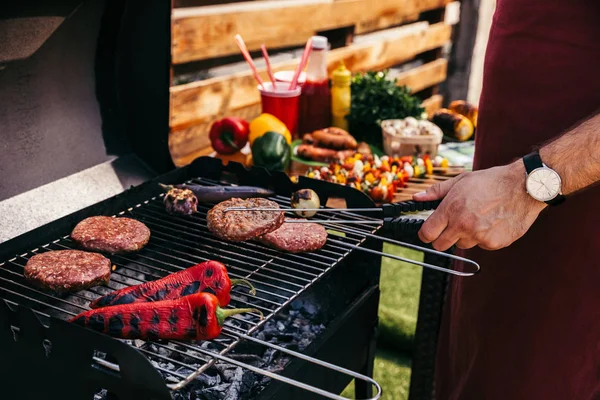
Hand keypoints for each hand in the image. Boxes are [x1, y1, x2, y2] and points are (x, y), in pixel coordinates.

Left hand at [413, 161, 546, 250]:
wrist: (523, 187)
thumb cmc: (491, 181)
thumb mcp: (461, 181)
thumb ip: (436, 192)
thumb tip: (417, 197)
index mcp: (451, 209)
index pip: (427, 234)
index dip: (426, 234)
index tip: (430, 231)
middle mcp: (463, 225)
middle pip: (440, 245)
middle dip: (442, 238)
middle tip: (452, 226)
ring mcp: (479, 236)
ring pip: (462, 245)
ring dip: (465, 236)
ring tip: (478, 218)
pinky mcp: (494, 243)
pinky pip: (481, 245)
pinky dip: (484, 238)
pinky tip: (492, 222)